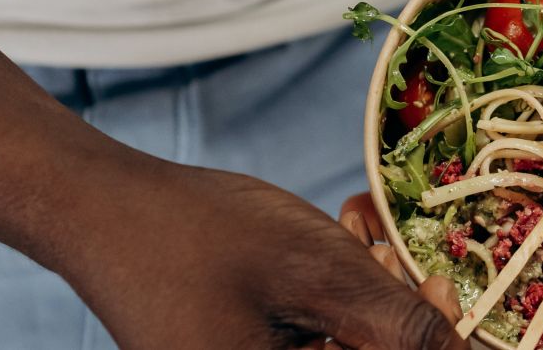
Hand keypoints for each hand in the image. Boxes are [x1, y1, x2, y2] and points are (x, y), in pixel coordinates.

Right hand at [58, 162, 465, 349]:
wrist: (102, 207)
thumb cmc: (201, 236)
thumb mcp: (321, 275)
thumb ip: (401, 329)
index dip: (431, 343)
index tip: (440, 288)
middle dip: (397, 317)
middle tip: (387, 251)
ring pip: (346, 344)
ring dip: (369, 301)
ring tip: (354, 234)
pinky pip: (315, 339)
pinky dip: (336, 299)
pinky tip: (335, 244)